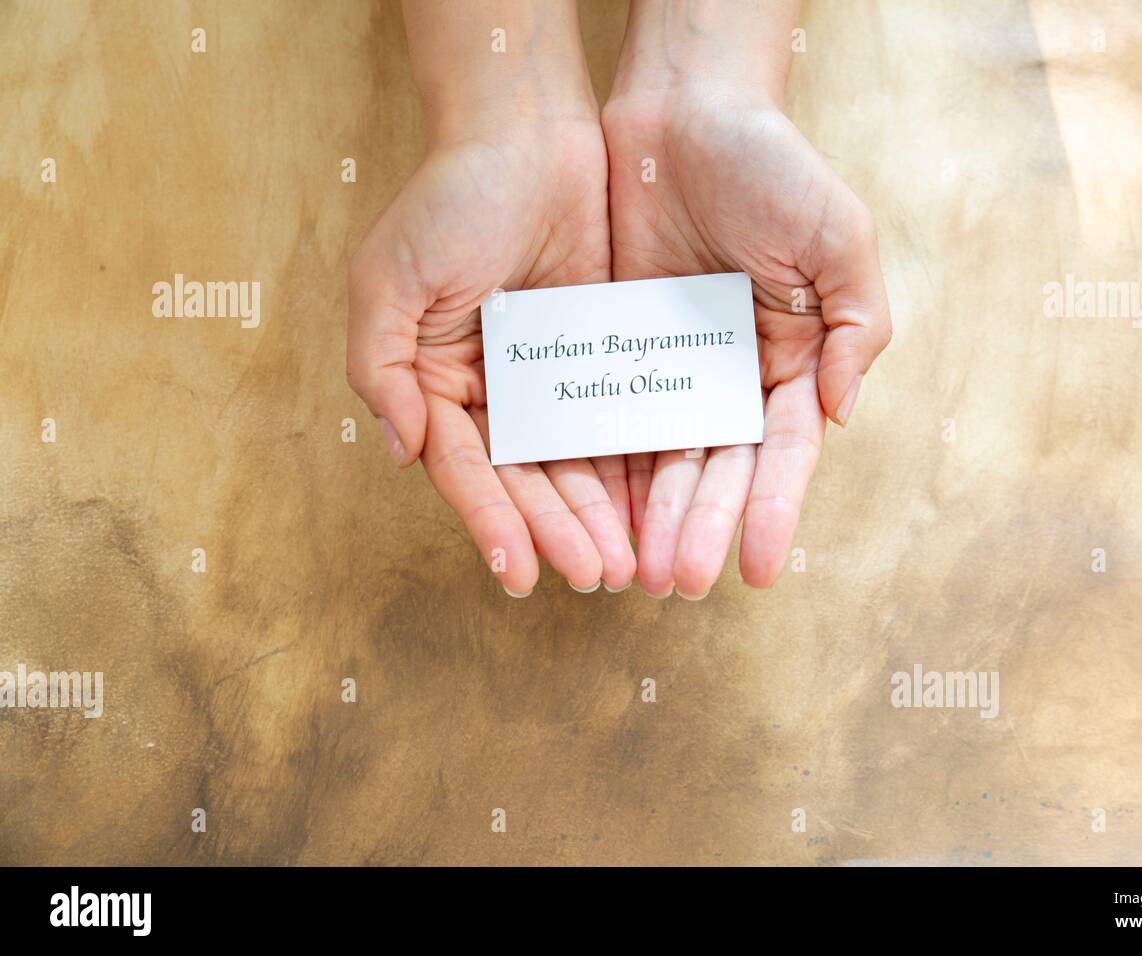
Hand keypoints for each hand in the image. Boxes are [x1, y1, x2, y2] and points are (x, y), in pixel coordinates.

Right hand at [347, 4, 635, 596]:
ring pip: (575, 462)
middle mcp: (493, 392)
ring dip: (598, 515)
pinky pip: (616, 421)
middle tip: (595, 577)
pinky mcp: (599, 358)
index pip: (467, 469)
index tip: (517, 573)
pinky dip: (631, 466)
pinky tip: (652, 508)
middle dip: (559, 531)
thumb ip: (381, 367)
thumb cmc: (451, 198)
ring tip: (628, 563)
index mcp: (436, 382)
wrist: (532, 132)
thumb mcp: (390, 279)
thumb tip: (404, 449)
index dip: (491, 522)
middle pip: (527, 479)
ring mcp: (550, 379)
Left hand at [602, 80, 890, 596]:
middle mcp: (733, 379)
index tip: (761, 568)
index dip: (776, 511)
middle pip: (719, 470)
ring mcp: (674, 370)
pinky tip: (594, 515)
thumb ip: (853, 327)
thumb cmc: (771, 165)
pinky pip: (610, 419)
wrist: (681, 108)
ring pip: (663, 460)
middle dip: (701, 526)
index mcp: (793, 362)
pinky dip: (604, 469)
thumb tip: (839, 416)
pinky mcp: (620, 352)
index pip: (784, 454)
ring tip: (636, 572)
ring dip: (652, 518)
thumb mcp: (838, 237)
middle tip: (678, 581)